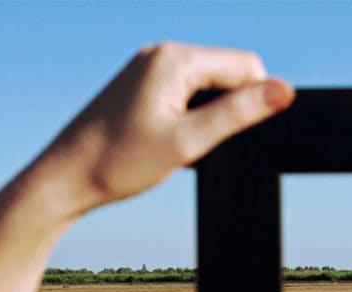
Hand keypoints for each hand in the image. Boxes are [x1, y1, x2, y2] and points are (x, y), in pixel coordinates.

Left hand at [0, 42, 293, 291]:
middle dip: (227, 111)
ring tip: (176, 145)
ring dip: (207, 117)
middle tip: (195, 145)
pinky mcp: (141, 85)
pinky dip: (189, 118)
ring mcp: (148, 67)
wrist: (66, 179)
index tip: (223, 137)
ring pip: (208, 86)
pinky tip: (165, 142)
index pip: (247, 65)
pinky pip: (186, 94)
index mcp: (175, 59)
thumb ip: (239, 113)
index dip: (251, 104)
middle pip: (228, 73)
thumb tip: (285, 91)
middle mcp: (161, 53)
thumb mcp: (189, 142)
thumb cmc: (120, 162)